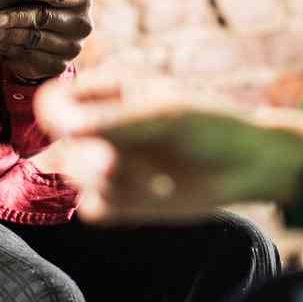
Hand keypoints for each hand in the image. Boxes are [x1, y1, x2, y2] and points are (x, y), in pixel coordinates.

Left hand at [0, 0, 92, 82]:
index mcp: (81, 1)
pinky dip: (6, 48)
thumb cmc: (43, 8)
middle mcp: (81, 25)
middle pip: (44, 18)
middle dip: (16, 17)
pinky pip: (28, 56)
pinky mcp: (57, 65)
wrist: (50, 42)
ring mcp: (71, 48)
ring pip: (33, 39)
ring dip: (6, 35)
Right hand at [35, 82, 302, 222]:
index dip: (55, 116)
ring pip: (75, 177)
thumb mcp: (165, 116)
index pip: (54, 100)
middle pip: (60, 145)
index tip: (73, 129)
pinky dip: (114, 206)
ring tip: (153, 178)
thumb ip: (113, 121)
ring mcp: (109, 163)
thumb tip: (62, 127)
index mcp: (108, 92)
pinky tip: (151, 197)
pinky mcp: (120, 198)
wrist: (248, 166)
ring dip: (110, 182)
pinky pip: (91, 208)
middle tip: (124, 162)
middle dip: (92, 157)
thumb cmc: (212, 126)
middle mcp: (102, 127)